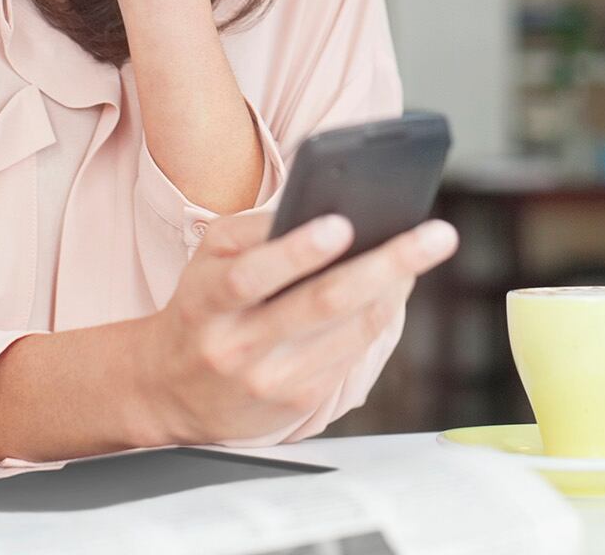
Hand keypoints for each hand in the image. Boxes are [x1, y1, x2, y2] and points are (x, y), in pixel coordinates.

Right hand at [132, 209, 457, 445]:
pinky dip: (379, 315)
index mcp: (208, 300)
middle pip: (320, 304)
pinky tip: (397, 287)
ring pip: (348, 332)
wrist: (170, 390)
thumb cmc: (202, 306)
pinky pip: (351, 354)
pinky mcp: (296, 402)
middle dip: (385, 265)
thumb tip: (319, 202)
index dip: (297, 252)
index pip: (251, 274)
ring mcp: (270, 379)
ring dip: (395, 288)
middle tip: (434, 235)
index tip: (342, 224)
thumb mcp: (208, 259)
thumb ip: (254, 231)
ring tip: (425, 250)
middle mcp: (237, 345)